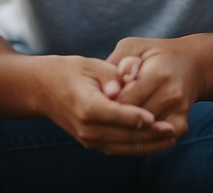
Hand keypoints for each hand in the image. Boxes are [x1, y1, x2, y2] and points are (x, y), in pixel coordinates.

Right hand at [35, 54, 176, 154]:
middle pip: (123, 135)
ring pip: (123, 147)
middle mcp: (86, 127)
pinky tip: (155, 141)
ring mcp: (87, 138)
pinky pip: (117, 148)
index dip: (136, 117)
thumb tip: (122, 87)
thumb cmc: (68, 71)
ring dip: (148, 145)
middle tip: (172, 129)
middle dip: (150, 135)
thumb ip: (110, 75)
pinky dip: (136, 147)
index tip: (155, 117)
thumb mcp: (89, 64)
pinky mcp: (90, 142)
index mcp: (85, 105)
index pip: (115, 114)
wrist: (41, 89)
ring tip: (170, 138)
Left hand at [107, 37, 200, 140]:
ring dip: (127, 128)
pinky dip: (143, 136)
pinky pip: (156, 139)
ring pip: (143, 131)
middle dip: (115, 118)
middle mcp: (171, 94)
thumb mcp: (133, 46)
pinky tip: (132, 127)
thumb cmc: (155, 53)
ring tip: (113, 120)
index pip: (125, 99)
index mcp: (157, 74)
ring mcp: (179, 111)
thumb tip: (105, 89)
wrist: (192, 63)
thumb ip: (116, 63)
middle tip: (101, 113)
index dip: (107, 102)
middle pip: (133, 118)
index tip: (97, 100)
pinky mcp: (182, 124)